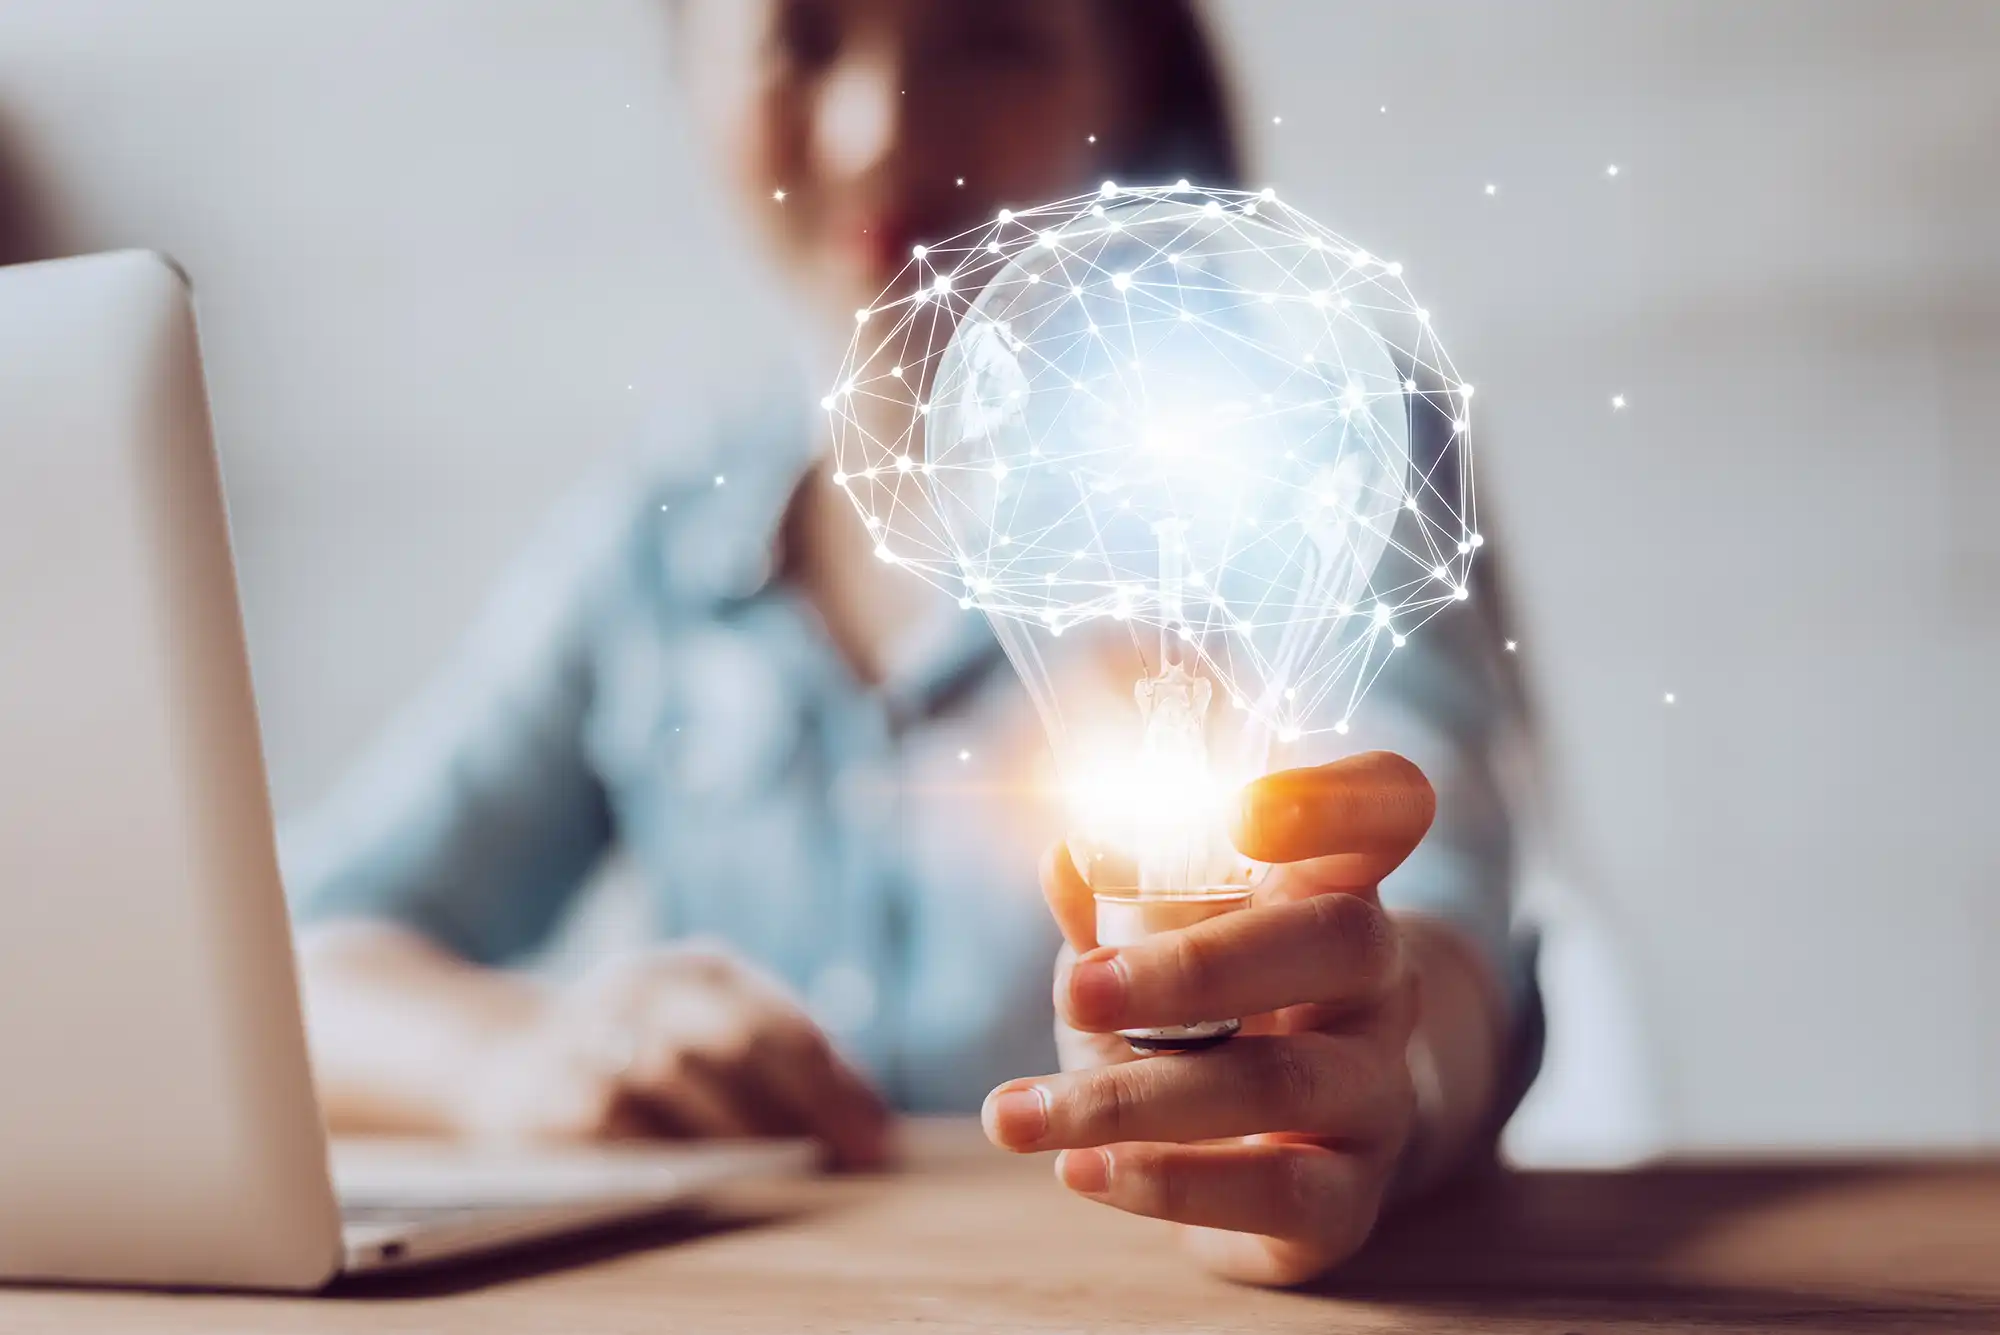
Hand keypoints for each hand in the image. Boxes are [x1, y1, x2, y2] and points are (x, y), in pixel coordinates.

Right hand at [461, 944, 891, 1166]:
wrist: (511, 1057)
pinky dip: (659, 1152)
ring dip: (734, 1134)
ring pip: (675, 1074)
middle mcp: (647, 986)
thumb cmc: (646, 1056)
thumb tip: (872, 1129)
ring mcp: (593, 1030)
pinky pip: (613, 1121)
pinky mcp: (548, 1086)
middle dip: (800, 1109)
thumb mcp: (711, 1034)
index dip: (837, 1089)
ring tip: (780, 1177)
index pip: (786, 1025)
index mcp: (703, 971)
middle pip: (737, 1038)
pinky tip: (695, 1181)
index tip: (877, 1145)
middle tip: (840, 1165)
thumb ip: (782, 1066)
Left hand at [981, 751, 1435, 1285]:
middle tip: (1079, 991)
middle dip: (1196, 966)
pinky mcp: (1350, 1198)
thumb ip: (1112, 908)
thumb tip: (1064, 859)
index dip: (1333, 800)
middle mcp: (1377, 979)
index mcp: (1335, 886)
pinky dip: (1165, 1182)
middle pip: (1337, 941)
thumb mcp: (1152, 952)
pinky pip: (1276, 1192)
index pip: (1386, 809)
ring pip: (1282, 1082)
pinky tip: (1079, 1169)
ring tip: (1017, 1114)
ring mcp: (1376, 1089)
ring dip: (1132, 1097)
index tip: (1242, 811)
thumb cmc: (1204, 1022)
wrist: (1274, 1160)